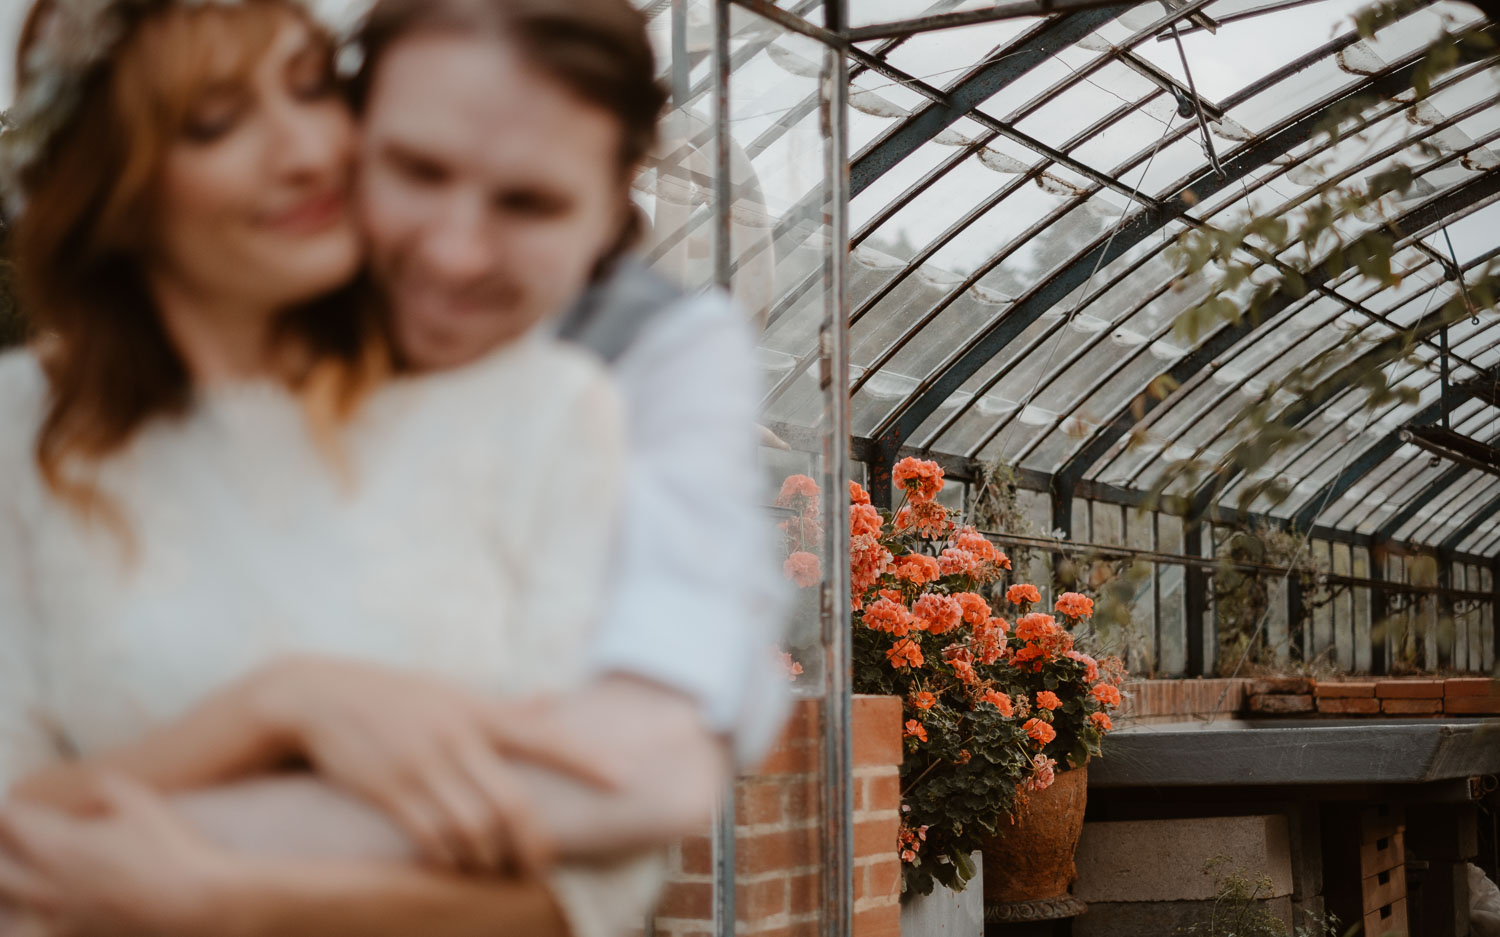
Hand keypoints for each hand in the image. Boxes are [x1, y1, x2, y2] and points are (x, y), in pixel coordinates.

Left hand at [0, 776, 227, 936]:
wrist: (199, 901)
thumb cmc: (171, 847)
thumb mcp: (141, 800)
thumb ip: (104, 788)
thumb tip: (88, 794)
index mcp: (61, 846)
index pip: (15, 823)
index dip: (11, 812)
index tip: (13, 807)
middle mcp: (52, 885)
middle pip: (3, 874)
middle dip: (4, 853)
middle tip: (14, 841)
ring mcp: (66, 916)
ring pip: (15, 919)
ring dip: (14, 896)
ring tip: (25, 886)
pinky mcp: (85, 936)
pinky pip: (47, 933)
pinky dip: (40, 925)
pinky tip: (53, 917)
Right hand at [249, 656, 617, 873]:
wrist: (315, 695)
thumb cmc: (393, 696)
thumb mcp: (452, 692)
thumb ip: (505, 706)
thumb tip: (554, 700)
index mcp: (478, 710)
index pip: (546, 736)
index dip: (586, 761)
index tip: (624, 780)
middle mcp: (457, 737)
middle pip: (513, 802)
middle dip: (533, 843)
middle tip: (542, 867)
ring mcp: (422, 764)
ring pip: (475, 828)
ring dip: (490, 858)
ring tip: (496, 869)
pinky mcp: (388, 790)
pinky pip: (431, 837)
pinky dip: (450, 858)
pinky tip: (455, 864)